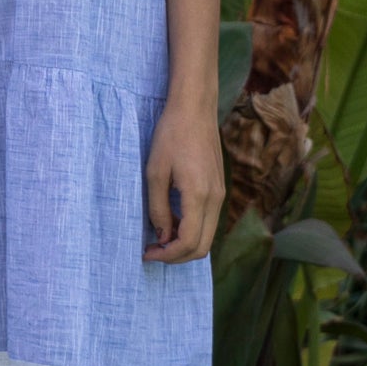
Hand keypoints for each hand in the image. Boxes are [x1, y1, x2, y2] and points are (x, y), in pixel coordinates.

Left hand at [143, 100, 225, 262]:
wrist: (195, 109)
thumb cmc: (171, 135)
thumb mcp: (155, 172)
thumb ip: (159, 208)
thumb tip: (162, 235)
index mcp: (199, 195)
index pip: (188, 242)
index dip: (167, 255)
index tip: (147, 252)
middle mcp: (215, 199)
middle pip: (202, 247)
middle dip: (177, 256)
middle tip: (153, 251)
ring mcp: (220, 194)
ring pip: (207, 236)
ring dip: (184, 244)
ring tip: (159, 236)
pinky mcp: (218, 188)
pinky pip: (208, 221)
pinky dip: (191, 230)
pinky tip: (171, 220)